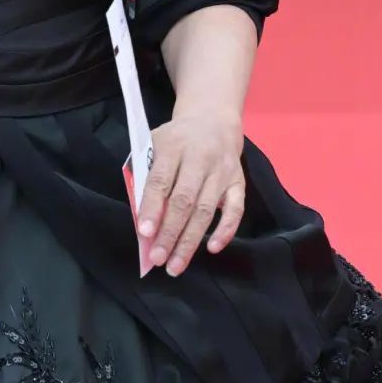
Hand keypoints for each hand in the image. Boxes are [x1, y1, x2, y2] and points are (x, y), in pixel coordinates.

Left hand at [137, 107, 245, 277]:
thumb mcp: (154, 143)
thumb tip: (142, 216)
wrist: (212, 117)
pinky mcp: (238, 181)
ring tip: (176, 265)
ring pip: (206, 210)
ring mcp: (222, 171)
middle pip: (185, 201)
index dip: (152, 207)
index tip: (144, 233)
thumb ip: (147, 173)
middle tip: (158, 259)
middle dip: (170, 233)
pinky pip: (235, 209)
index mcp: (172, 145)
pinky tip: (213, 248)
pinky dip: (226, 230)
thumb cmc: (176, 137)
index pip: (161, 181)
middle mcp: (199, 158)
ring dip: (191, 241)